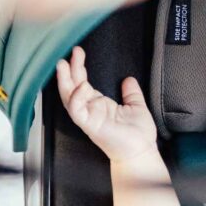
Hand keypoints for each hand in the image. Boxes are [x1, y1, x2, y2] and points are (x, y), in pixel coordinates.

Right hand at [56, 46, 158, 161]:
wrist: (141, 152)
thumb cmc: (138, 135)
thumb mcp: (136, 106)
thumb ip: (131, 92)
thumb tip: (128, 79)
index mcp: (99, 104)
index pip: (83, 82)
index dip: (79, 67)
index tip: (78, 52)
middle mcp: (90, 110)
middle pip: (72, 87)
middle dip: (69, 70)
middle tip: (69, 53)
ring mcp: (88, 118)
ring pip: (69, 98)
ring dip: (65, 81)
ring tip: (64, 65)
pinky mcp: (90, 126)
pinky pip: (77, 111)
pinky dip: (77, 98)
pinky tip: (81, 86)